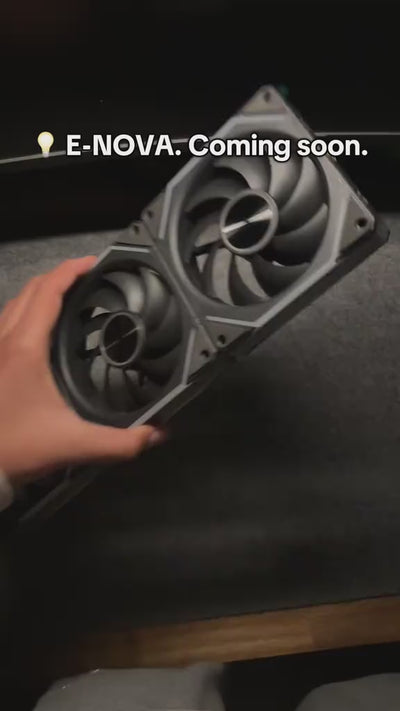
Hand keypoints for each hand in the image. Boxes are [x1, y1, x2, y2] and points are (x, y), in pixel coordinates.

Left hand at [0, 257, 162, 484]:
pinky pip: (7, 322)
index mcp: (26, 348)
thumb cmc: (17, 447)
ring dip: (40, 292)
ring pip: (14, 304)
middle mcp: (5, 341)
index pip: (48, 292)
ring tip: (67, 295)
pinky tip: (39, 328)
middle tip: (87, 277)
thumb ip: (121, 442)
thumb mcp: (74, 444)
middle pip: (30, 290)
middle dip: (59, 276)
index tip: (94, 263)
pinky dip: (26, 311)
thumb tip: (158, 434)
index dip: (71, 271)